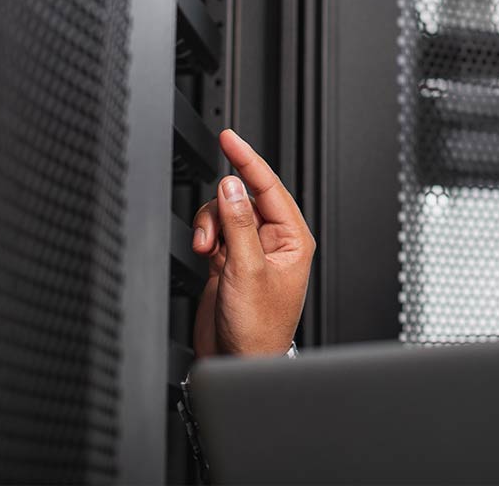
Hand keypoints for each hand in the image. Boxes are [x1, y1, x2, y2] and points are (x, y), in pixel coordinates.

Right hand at [190, 129, 315, 356]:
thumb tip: (233, 186)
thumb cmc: (258, 328)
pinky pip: (215, 230)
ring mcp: (250, 249)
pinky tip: (207, 254)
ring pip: (225, 212)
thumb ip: (238, 224)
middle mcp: (274, 240)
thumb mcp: (246, 270)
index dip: (249, 159)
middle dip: (222, 207)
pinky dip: (206, 236)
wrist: (239, 360)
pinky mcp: (230, 259)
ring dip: (211, 225)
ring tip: (209, 250)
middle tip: (213, 227)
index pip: (270, 186)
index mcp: (293, 238)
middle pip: (243, 196)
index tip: (230, 139)